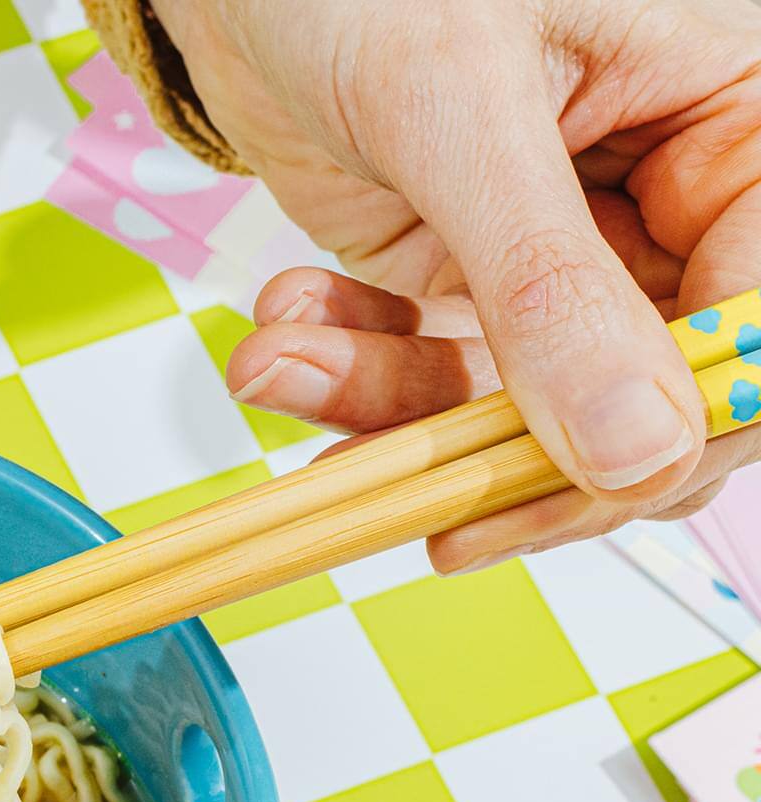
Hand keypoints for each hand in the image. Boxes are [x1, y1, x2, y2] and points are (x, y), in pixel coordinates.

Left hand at [154, 0, 760, 568]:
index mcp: (729, 114)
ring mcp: (555, 251)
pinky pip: (425, 377)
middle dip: (520, 450)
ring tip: (277, 365)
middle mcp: (660, 197)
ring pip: (516, 404)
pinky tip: (282, 336)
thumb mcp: (460, 109)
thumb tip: (639, 453)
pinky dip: (348, 375)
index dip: (697, 412)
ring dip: (391, 409)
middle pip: (650, 394)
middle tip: (429, 501)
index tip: (596, 478)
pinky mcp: (455, 280)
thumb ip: (548, 284)